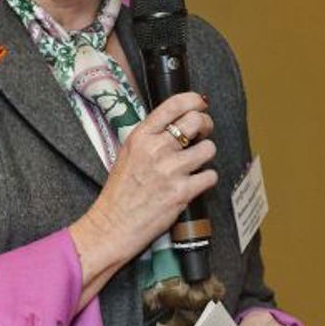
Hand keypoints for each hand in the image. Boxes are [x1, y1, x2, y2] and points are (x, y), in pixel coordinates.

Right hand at [68, 93, 216, 292]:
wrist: (113, 225)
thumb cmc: (120, 192)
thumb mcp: (128, 154)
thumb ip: (151, 138)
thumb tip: (177, 124)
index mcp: (140, 137)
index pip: (173, 106)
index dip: (193, 101)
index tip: (201, 104)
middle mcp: (156, 149)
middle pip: (197, 122)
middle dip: (206, 126)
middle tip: (202, 135)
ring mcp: (170, 170)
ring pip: (209, 149)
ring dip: (206, 156)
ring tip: (195, 164)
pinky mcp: (182, 192)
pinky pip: (211, 176)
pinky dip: (207, 179)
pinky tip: (195, 183)